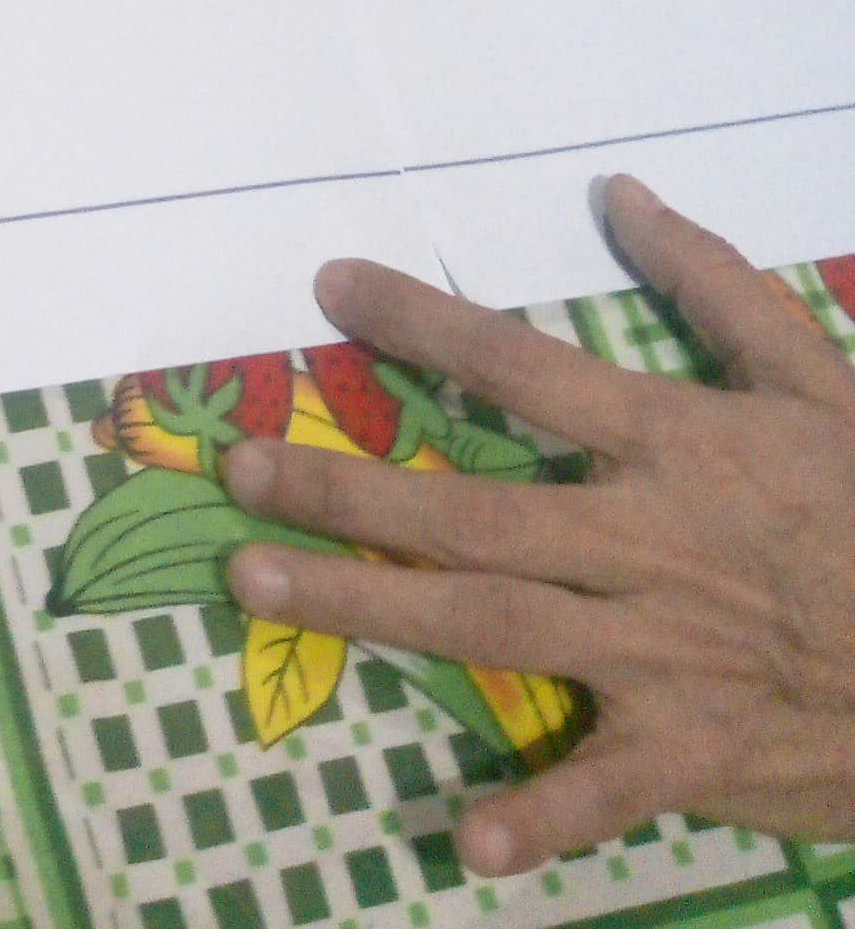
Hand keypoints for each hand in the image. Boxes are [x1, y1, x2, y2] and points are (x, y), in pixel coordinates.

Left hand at [221, 178, 854, 870]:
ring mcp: (660, 649)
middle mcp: (643, 541)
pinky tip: (458, 837)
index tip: (329, 284)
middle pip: (469, 510)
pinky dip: (535, 816)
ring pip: (489, 624)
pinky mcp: (692, 746)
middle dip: (343, 492)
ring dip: (367, 609)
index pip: (521, 369)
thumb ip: (714, 286)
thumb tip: (621, 192)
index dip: (423, 324)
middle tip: (233, 474)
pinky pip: (603, 787)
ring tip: (257, 587)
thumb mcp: (817, 379)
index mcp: (671, 444)